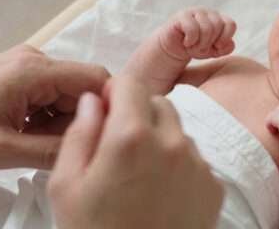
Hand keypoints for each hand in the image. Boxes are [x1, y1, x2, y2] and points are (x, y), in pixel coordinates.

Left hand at [0, 45, 109, 171]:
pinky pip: (47, 95)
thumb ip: (53, 150)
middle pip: (81, 88)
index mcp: (33, 69)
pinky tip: (23, 136)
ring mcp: (23, 65)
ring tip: (31, 146)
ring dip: (58, 122)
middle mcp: (32, 59)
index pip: (95, 78)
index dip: (108, 106)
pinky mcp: (14, 75)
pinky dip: (44, 118)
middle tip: (56, 150)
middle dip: (78, 121)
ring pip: (65, 95)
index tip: (106, 134)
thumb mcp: (3, 151)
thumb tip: (92, 147)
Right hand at [48, 75, 223, 228]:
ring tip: (137, 178)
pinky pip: (194, 159)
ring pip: (177, 130)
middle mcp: (171, 143)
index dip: (113, 94)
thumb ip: (79, 133)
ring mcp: (197, 165)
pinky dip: (177, 166)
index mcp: (130, 136)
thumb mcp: (65, 186)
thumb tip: (93, 102)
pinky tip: (158, 195)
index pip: (129, 83)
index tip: (103, 113)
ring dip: (158, 140)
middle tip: (116, 149)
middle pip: (157, 103)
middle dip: (136, 114)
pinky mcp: (213, 187)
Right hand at [159, 8, 235, 60]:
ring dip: (200, 43)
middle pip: (218, 26)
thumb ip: (225, 48)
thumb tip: (231, 43)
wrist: (173, 49)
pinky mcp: (182, 16)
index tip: (217, 47)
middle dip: (210, 42)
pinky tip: (186, 42)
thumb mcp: (212, 51)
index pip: (230, 24)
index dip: (225, 38)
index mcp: (217, 18)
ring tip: (192, 46)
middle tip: (200, 48)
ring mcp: (194, 12)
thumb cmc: (194, 47)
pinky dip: (191, 40)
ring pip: (207, 28)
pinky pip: (193, 29)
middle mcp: (207, 12)